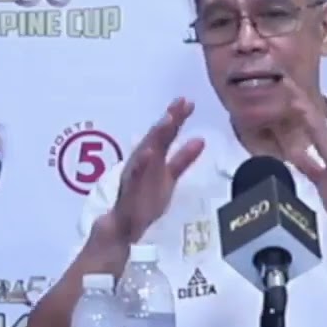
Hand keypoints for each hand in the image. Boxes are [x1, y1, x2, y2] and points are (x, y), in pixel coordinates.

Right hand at [102, 98, 204, 241]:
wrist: (126, 225)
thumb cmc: (146, 199)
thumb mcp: (169, 176)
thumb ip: (183, 159)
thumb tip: (201, 139)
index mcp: (153, 157)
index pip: (167, 134)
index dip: (177, 118)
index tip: (188, 102)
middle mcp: (144, 160)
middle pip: (157, 136)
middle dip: (169, 119)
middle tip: (182, 102)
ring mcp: (136, 173)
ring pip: (147, 150)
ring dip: (156, 135)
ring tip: (169, 120)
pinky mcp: (130, 189)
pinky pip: (135, 174)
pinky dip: (142, 162)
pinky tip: (149, 152)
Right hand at [268, 81, 326, 241]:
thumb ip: (320, 141)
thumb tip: (305, 116)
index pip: (313, 115)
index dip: (299, 100)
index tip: (285, 83)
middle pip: (311, 120)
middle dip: (297, 103)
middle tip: (281, 87)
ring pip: (308, 134)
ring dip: (296, 121)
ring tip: (281, 107)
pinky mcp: (322, 174)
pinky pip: (305, 154)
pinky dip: (295, 146)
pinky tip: (285, 145)